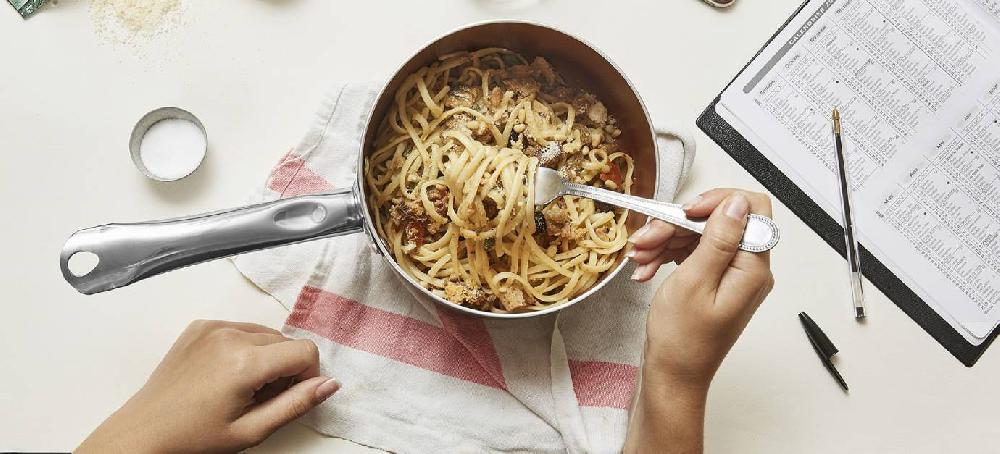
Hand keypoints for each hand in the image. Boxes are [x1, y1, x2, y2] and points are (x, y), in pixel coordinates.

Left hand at [77, 320, 339, 453]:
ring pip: (265, 333)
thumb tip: (331, 384)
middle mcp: (230, 335)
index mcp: (245, 362)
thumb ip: (296, 404)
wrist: (142, 433)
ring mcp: (212, 327)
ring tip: (241, 387)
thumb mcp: (251, 430)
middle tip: (260, 398)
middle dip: (284, 367)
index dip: (306, 376)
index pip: (305, 351)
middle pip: (286, 340)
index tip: (286, 396)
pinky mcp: (200, 326)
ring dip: (265, 356)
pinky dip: (243, 347)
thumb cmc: (194, 438)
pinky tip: (224, 374)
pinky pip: (240, 328)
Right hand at [638, 189, 773, 386]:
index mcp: (752, 268)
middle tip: (646, 239)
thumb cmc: (683, 341)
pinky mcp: (714, 281)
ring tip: (639, 258)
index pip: (751, 209)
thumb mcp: (695, 282)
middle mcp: (748, 269)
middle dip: (677, 225)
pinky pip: (692, 253)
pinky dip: (667, 255)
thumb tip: (738, 203)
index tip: (684, 213)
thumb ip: (719, 239)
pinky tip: (645, 268)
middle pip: (717, 221)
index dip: (716, 203)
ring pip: (699, 236)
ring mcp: (730, 275)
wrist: (673, 376)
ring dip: (665, 241)